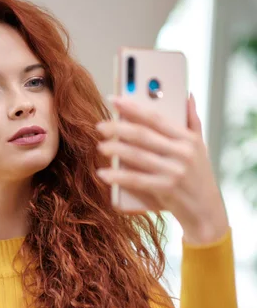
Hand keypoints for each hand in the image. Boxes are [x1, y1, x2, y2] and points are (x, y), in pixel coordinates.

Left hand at [96, 94, 228, 244]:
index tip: (114, 100)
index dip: (132, 107)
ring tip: (100, 146)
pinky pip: (136, 180)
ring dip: (115, 150)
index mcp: (188, 139)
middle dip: (118, 128)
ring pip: (137, 156)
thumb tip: (187, 95)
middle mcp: (182, 153)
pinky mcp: (166, 189)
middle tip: (100, 126)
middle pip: (143, 135)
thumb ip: (192, 121)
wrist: (206, 212)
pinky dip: (117, 176)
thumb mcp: (201, 148)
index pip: (156, 118)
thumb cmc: (200, 178)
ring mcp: (174, 171)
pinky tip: (103, 173)